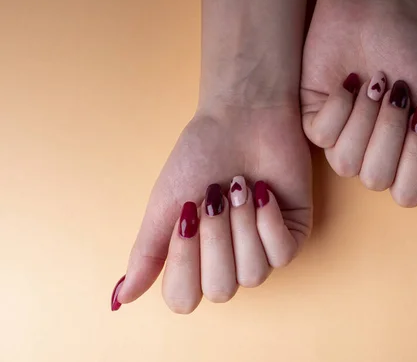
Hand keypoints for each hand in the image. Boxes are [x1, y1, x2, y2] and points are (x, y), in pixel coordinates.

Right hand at [112, 100, 310, 312]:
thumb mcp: (165, 205)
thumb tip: (120, 300)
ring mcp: (262, 250)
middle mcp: (228, 262)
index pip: (183, 298)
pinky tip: (262, 191)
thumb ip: (146, 253)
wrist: (240, 119)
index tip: (184, 217)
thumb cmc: (200, 157)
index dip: (183, 261)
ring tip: (237, 187)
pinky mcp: (293, 233)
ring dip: (241, 225)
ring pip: (252, 275)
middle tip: (213, 197)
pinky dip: (267, 220)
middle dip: (214, 239)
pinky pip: (281, 253)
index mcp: (195, 259)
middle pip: (220, 290)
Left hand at [301, 0, 416, 216]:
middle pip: (376, 180)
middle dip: (390, 132)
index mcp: (403, 154)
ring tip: (374, 83)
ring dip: (366, 118)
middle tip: (396, 92)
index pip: (407, 194)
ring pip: (347, 163)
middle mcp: (370, 153)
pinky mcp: (311, 121)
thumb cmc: (411, 51)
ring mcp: (340, 139)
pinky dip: (341, 106)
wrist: (376, 8)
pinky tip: (348, 82)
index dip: (416, 160)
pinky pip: (323, 137)